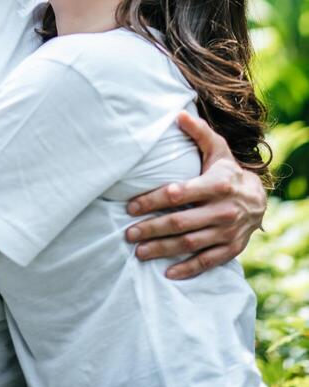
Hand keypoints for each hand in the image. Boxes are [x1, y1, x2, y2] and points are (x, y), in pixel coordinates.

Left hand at [125, 111, 266, 279]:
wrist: (258, 199)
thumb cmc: (228, 170)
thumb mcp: (217, 148)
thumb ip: (198, 132)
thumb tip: (178, 113)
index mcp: (216, 185)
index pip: (177, 194)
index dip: (152, 200)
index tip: (130, 207)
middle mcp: (221, 210)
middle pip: (179, 223)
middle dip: (151, 229)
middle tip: (128, 233)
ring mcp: (226, 232)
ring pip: (189, 244)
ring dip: (162, 250)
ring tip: (138, 252)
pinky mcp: (230, 249)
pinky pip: (206, 262)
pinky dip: (187, 269)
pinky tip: (168, 273)